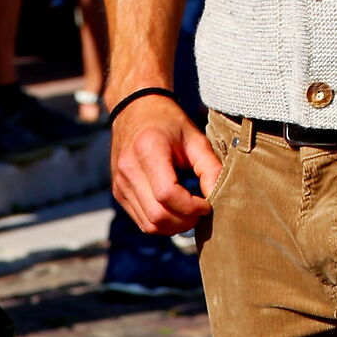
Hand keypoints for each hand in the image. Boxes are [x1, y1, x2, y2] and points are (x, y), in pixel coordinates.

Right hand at [110, 93, 221, 235]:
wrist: (135, 110)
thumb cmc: (169, 123)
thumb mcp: (195, 139)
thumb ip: (210, 168)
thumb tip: (218, 198)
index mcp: (147, 150)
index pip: (167, 194)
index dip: (190, 207)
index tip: (206, 205)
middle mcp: (129, 169)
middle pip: (157, 215)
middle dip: (184, 221)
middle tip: (200, 213)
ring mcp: (120, 183)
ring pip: (149, 224)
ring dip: (173, 227)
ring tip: (189, 215)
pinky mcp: (118, 193)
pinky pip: (141, 221)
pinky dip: (161, 223)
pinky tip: (174, 212)